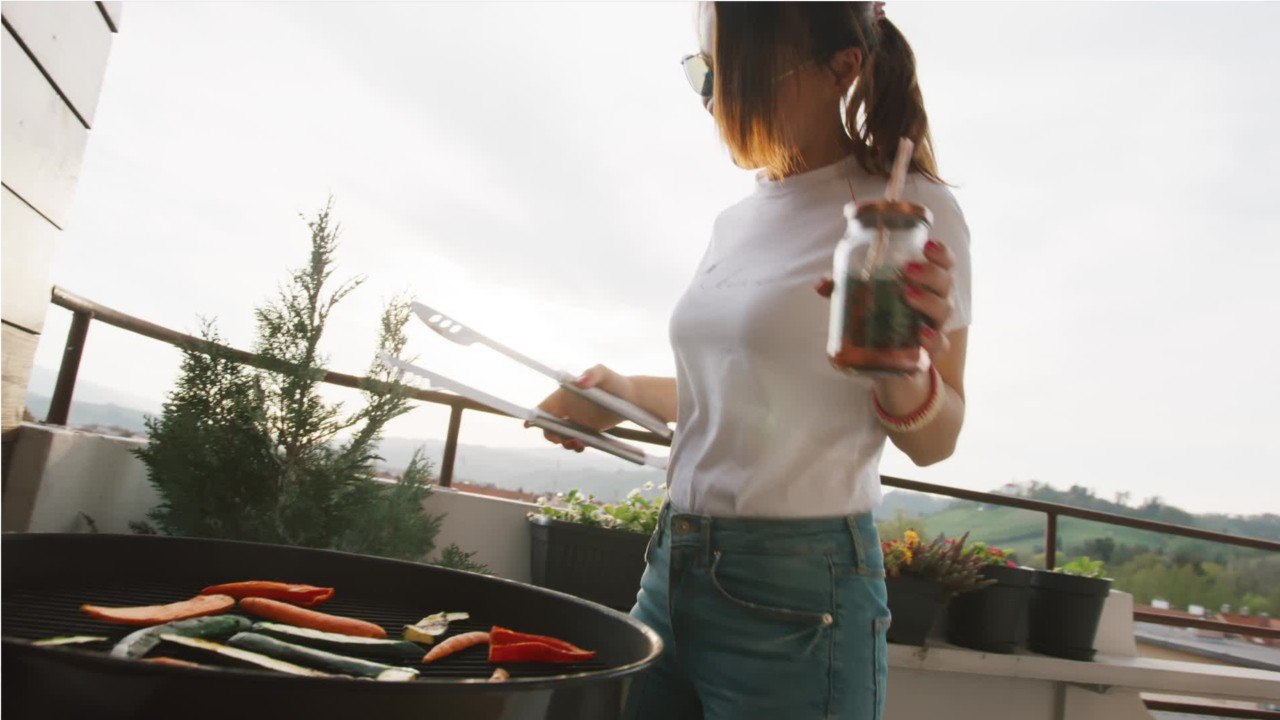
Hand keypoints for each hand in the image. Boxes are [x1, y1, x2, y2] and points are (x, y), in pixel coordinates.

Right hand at [525, 364, 634, 452]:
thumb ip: (593, 374)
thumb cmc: (616, 382)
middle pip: (549, 426)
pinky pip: (575, 442)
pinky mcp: (586, 431)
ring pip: (561, 437)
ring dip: (565, 443)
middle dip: (552, 436)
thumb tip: (579, 381)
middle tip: (565, 439)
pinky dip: (576, 446)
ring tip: (578, 444)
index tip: (529, 425)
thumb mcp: (605, 374)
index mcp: (564, 396)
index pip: (543, 408)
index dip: (533, 417)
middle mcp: (567, 409)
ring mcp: (576, 421)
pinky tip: (583, 446)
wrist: (632, 398)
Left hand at [814, 238, 954, 359]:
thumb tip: (821, 284)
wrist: (887, 359)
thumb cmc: (880, 316)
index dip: (941, 253)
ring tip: (907, 294)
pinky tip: (921, 334)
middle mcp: (935, 302)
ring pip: (943, 311)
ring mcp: (933, 326)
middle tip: (908, 270)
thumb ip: (844, 287)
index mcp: (925, 283)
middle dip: (931, 273)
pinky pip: (939, 346)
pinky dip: (933, 339)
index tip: (928, 245)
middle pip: (945, 283)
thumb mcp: (861, 297)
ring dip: (928, 301)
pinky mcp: (928, 352)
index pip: (943, 264)